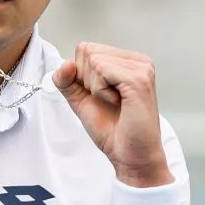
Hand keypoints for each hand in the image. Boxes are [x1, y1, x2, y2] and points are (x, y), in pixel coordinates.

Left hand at [52, 43, 174, 187]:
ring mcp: (140, 68)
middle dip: (88, 81)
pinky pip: (102, 71)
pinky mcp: (138, 79)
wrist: (130, 155)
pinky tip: (118, 103)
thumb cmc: (113, 131)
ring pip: (94, 60)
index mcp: (127, 62)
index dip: (81, 76)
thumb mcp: (81, 101)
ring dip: (96, 88)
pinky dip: (101, 92)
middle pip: (87, 51)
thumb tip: (64, 63)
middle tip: (108, 101)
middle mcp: (137, 61)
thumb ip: (67, 82)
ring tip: (114, 103)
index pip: (86, 49)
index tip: (100, 96)